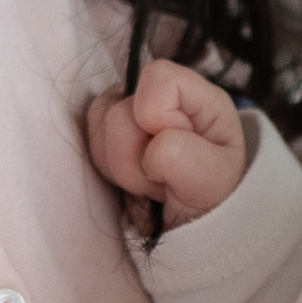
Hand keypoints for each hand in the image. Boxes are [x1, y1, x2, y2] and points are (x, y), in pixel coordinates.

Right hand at [85, 58, 248, 230]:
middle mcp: (160, 97)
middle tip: (162, 178)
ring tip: (151, 181)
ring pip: (98, 125)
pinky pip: (88, 143)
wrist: (189, 224)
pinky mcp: (108, 133)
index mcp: (195, 96)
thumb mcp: (213, 181)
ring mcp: (131, 113)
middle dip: (134, 157)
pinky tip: (135, 181)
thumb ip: (185, 157)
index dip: (155, 119)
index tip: (173, 154)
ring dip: (121, 167)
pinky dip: (108, 171)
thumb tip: (150, 146)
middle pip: (118, 109)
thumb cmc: (210, 197)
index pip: (158, 78)